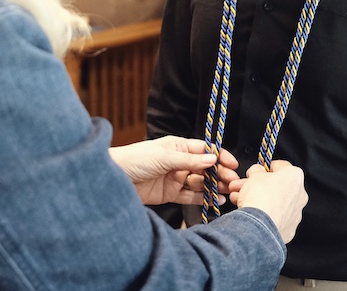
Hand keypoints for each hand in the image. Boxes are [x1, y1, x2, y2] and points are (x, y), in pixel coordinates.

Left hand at [109, 136, 238, 205]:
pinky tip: (216, 200)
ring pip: (200, 182)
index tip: (232, 164)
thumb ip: (189, 161)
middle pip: (205, 168)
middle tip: (232, 181)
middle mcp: (178, 162)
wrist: (114, 178)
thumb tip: (211, 158)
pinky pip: (191, 196)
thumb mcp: (164, 157)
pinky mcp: (170, 194)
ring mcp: (175, 178)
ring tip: (228, 192)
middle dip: (220, 174)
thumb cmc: (136, 159)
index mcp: (178, 147)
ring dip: (214, 187)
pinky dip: (203, 198)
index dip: (219, 156)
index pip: (204, 150)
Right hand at [229, 160, 307, 242]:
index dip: (264, 167)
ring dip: (257, 199)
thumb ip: (257, 170)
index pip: (280, 166)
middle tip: (243, 186)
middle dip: (257, 185)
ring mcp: (295, 214)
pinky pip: (275, 218)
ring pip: (274, 203)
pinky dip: (264, 215)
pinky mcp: (288, 228)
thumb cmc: (260, 197)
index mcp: (295, 177)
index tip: (256, 171)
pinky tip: (249, 213)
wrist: (259, 225)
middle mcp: (299, 195)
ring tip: (239, 199)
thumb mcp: (254, 174)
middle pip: (276, 186)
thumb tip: (258, 171)